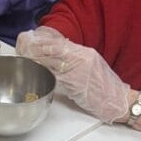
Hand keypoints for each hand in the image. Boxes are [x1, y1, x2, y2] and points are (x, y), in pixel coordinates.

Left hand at [16, 26, 130, 122]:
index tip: (32, 41)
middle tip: (23, 50)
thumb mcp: (92, 65)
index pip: (59, 43)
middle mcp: (81, 59)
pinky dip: (44, 76)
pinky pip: (55, 78)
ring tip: (25, 61)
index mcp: (85, 53)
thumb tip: (56, 56)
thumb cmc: (104, 86)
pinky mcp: (74, 84)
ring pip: (51, 64)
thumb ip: (75, 59)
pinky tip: (36, 75)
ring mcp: (77, 71)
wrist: (116, 99)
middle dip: (36, 51)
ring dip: (36, 63)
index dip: (43, 42)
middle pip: (52, 51)